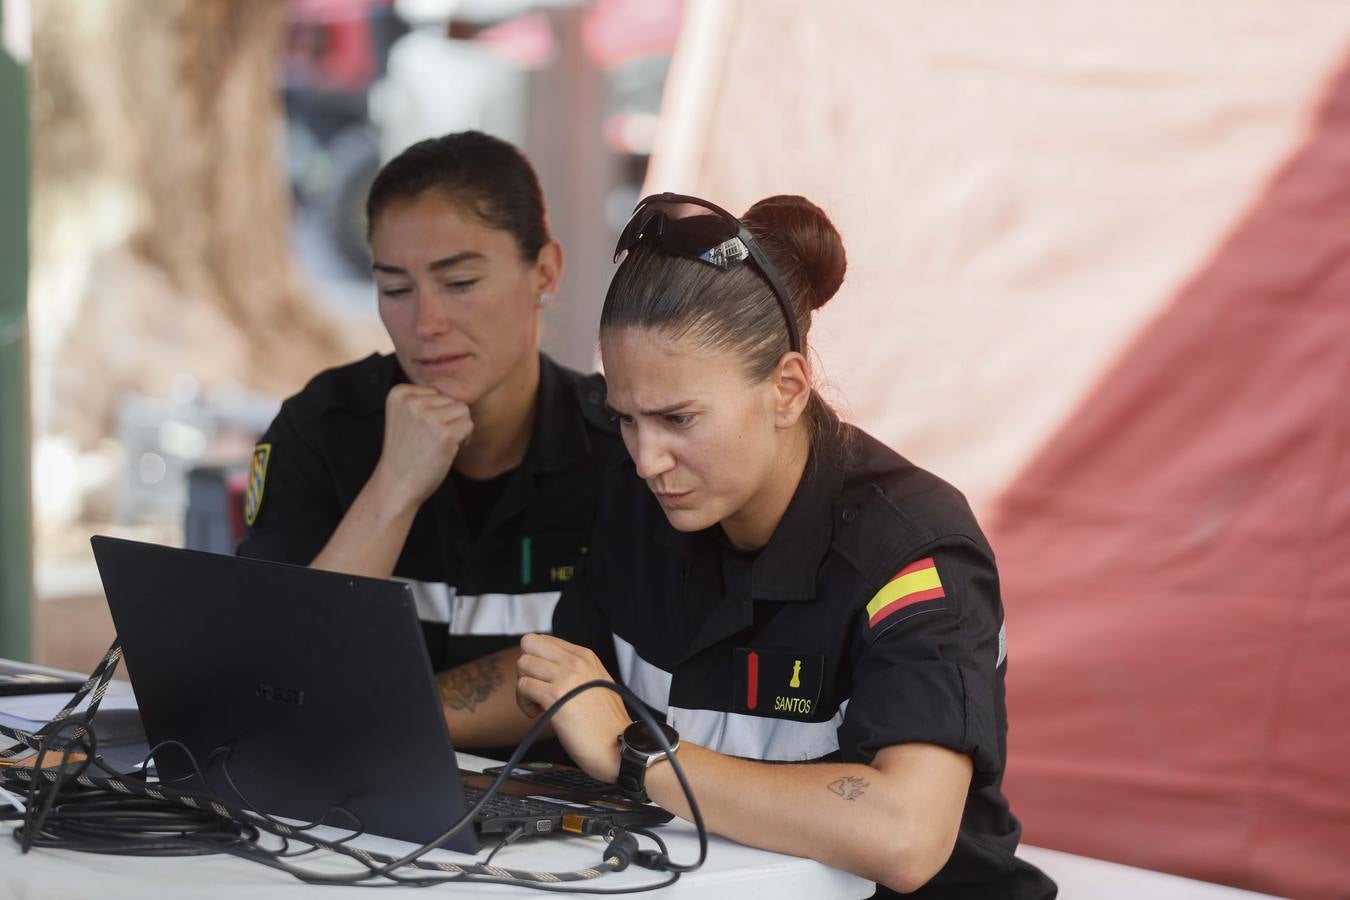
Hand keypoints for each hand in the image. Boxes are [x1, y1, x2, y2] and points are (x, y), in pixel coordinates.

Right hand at [371, 383, 472, 509]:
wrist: (396, 484)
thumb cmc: (405, 452)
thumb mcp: (406, 416)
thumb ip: (424, 400)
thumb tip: (458, 390)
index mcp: (399, 392)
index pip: (435, 392)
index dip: (437, 412)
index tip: (425, 430)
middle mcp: (412, 401)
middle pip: (450, 399)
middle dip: (449, 419)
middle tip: (433, 440)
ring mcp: (428, 416)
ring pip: (462, 409)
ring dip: (458, 427)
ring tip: (441, 444)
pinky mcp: (444, 433)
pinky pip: (468, 424)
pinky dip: (465, 438)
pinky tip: (449, 449)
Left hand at [515, 634, 629, 782]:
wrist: (618, 745)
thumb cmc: (607, 724)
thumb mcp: (597, 683)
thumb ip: (575, 672)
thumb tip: (550, 672)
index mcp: (585, 655)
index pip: (544, 640)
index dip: (537, 660)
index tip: (544, 680)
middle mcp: (575, 660)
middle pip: (529, 643)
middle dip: (526, 667)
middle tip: (535, 687)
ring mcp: (565, 676)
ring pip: (523, 663)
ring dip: (523, 687)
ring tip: (537, 704)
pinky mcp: (554, 695)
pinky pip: (523, 686)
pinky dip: (524, 703)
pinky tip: (538, 714)